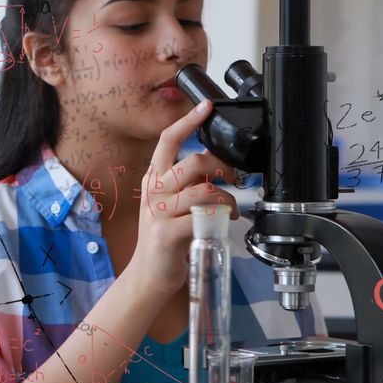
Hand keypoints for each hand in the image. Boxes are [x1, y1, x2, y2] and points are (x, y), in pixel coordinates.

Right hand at [125, 100, 239, 301]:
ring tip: (233, 209)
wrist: (148, 275)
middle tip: (234, 178)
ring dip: (227, 198)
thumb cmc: (165, 240)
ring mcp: (159, 213)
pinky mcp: (168, 233)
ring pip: (204, 190)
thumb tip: (215, 166)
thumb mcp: (170, 204)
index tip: (206, 107)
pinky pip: (203, 216)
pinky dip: (221, 218)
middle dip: (222, 166)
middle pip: (193, 162)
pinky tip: (225, 223)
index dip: (188, 121)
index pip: (167, 140)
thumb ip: (186, 184)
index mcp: (153, 180)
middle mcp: (154, 192)